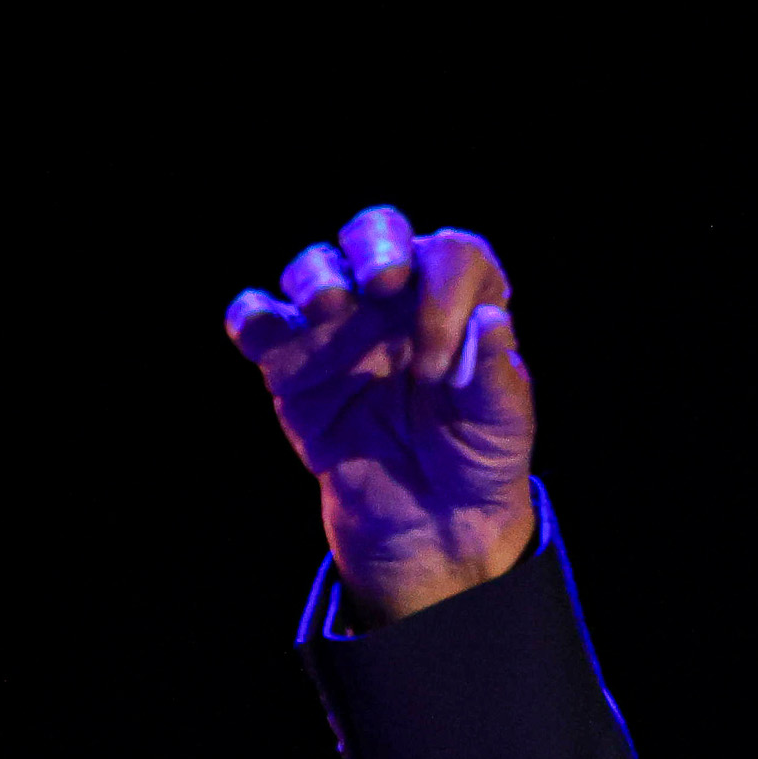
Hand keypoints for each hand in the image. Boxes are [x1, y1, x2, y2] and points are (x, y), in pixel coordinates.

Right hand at [223, 204, 537, 624]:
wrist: (432, 523)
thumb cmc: (477, 461)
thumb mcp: (504, 424)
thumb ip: (497, 372)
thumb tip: (491, 319)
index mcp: (457, 305)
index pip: (451, 258)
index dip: (446, 293)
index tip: (442, 364)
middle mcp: (397, 303)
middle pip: (375, 235)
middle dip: (375, 247)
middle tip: (382, 285)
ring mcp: (340, 329)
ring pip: (314, 270)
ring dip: (318, 283)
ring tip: (333, 317)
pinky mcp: (292, 364)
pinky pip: (257, 320)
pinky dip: (253, 319)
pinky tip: (266, 342)